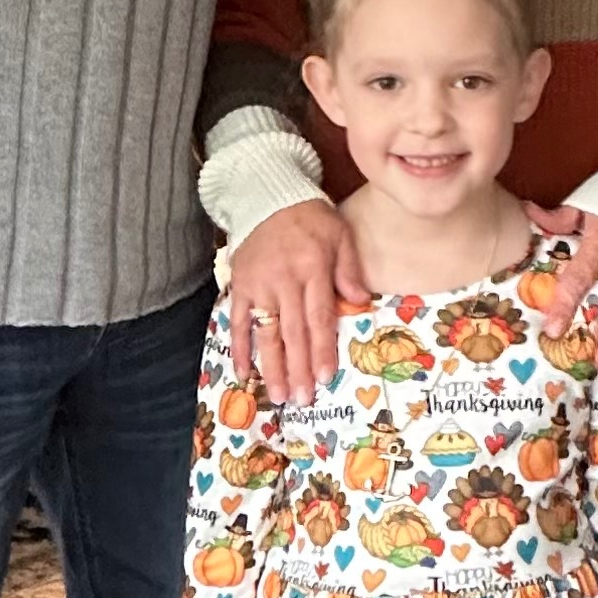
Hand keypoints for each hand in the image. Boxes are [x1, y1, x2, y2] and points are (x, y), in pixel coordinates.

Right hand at [230, 197, 370, 404]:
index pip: (318, 317)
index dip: (321, 349)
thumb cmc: (312, 220)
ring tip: (278, 395)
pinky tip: (244, 372)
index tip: (325, 377)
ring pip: (265, 332)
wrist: (269, 197)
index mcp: (311, 268)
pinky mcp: (239, 285)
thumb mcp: (340, 235)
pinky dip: (240, 347)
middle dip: (298, 368)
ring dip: (271, 366)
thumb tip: (359, 302)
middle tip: (302, 399)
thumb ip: (349, 270)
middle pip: (291, 332)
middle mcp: (283, 280)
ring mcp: (258, 285)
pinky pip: (237, 321)